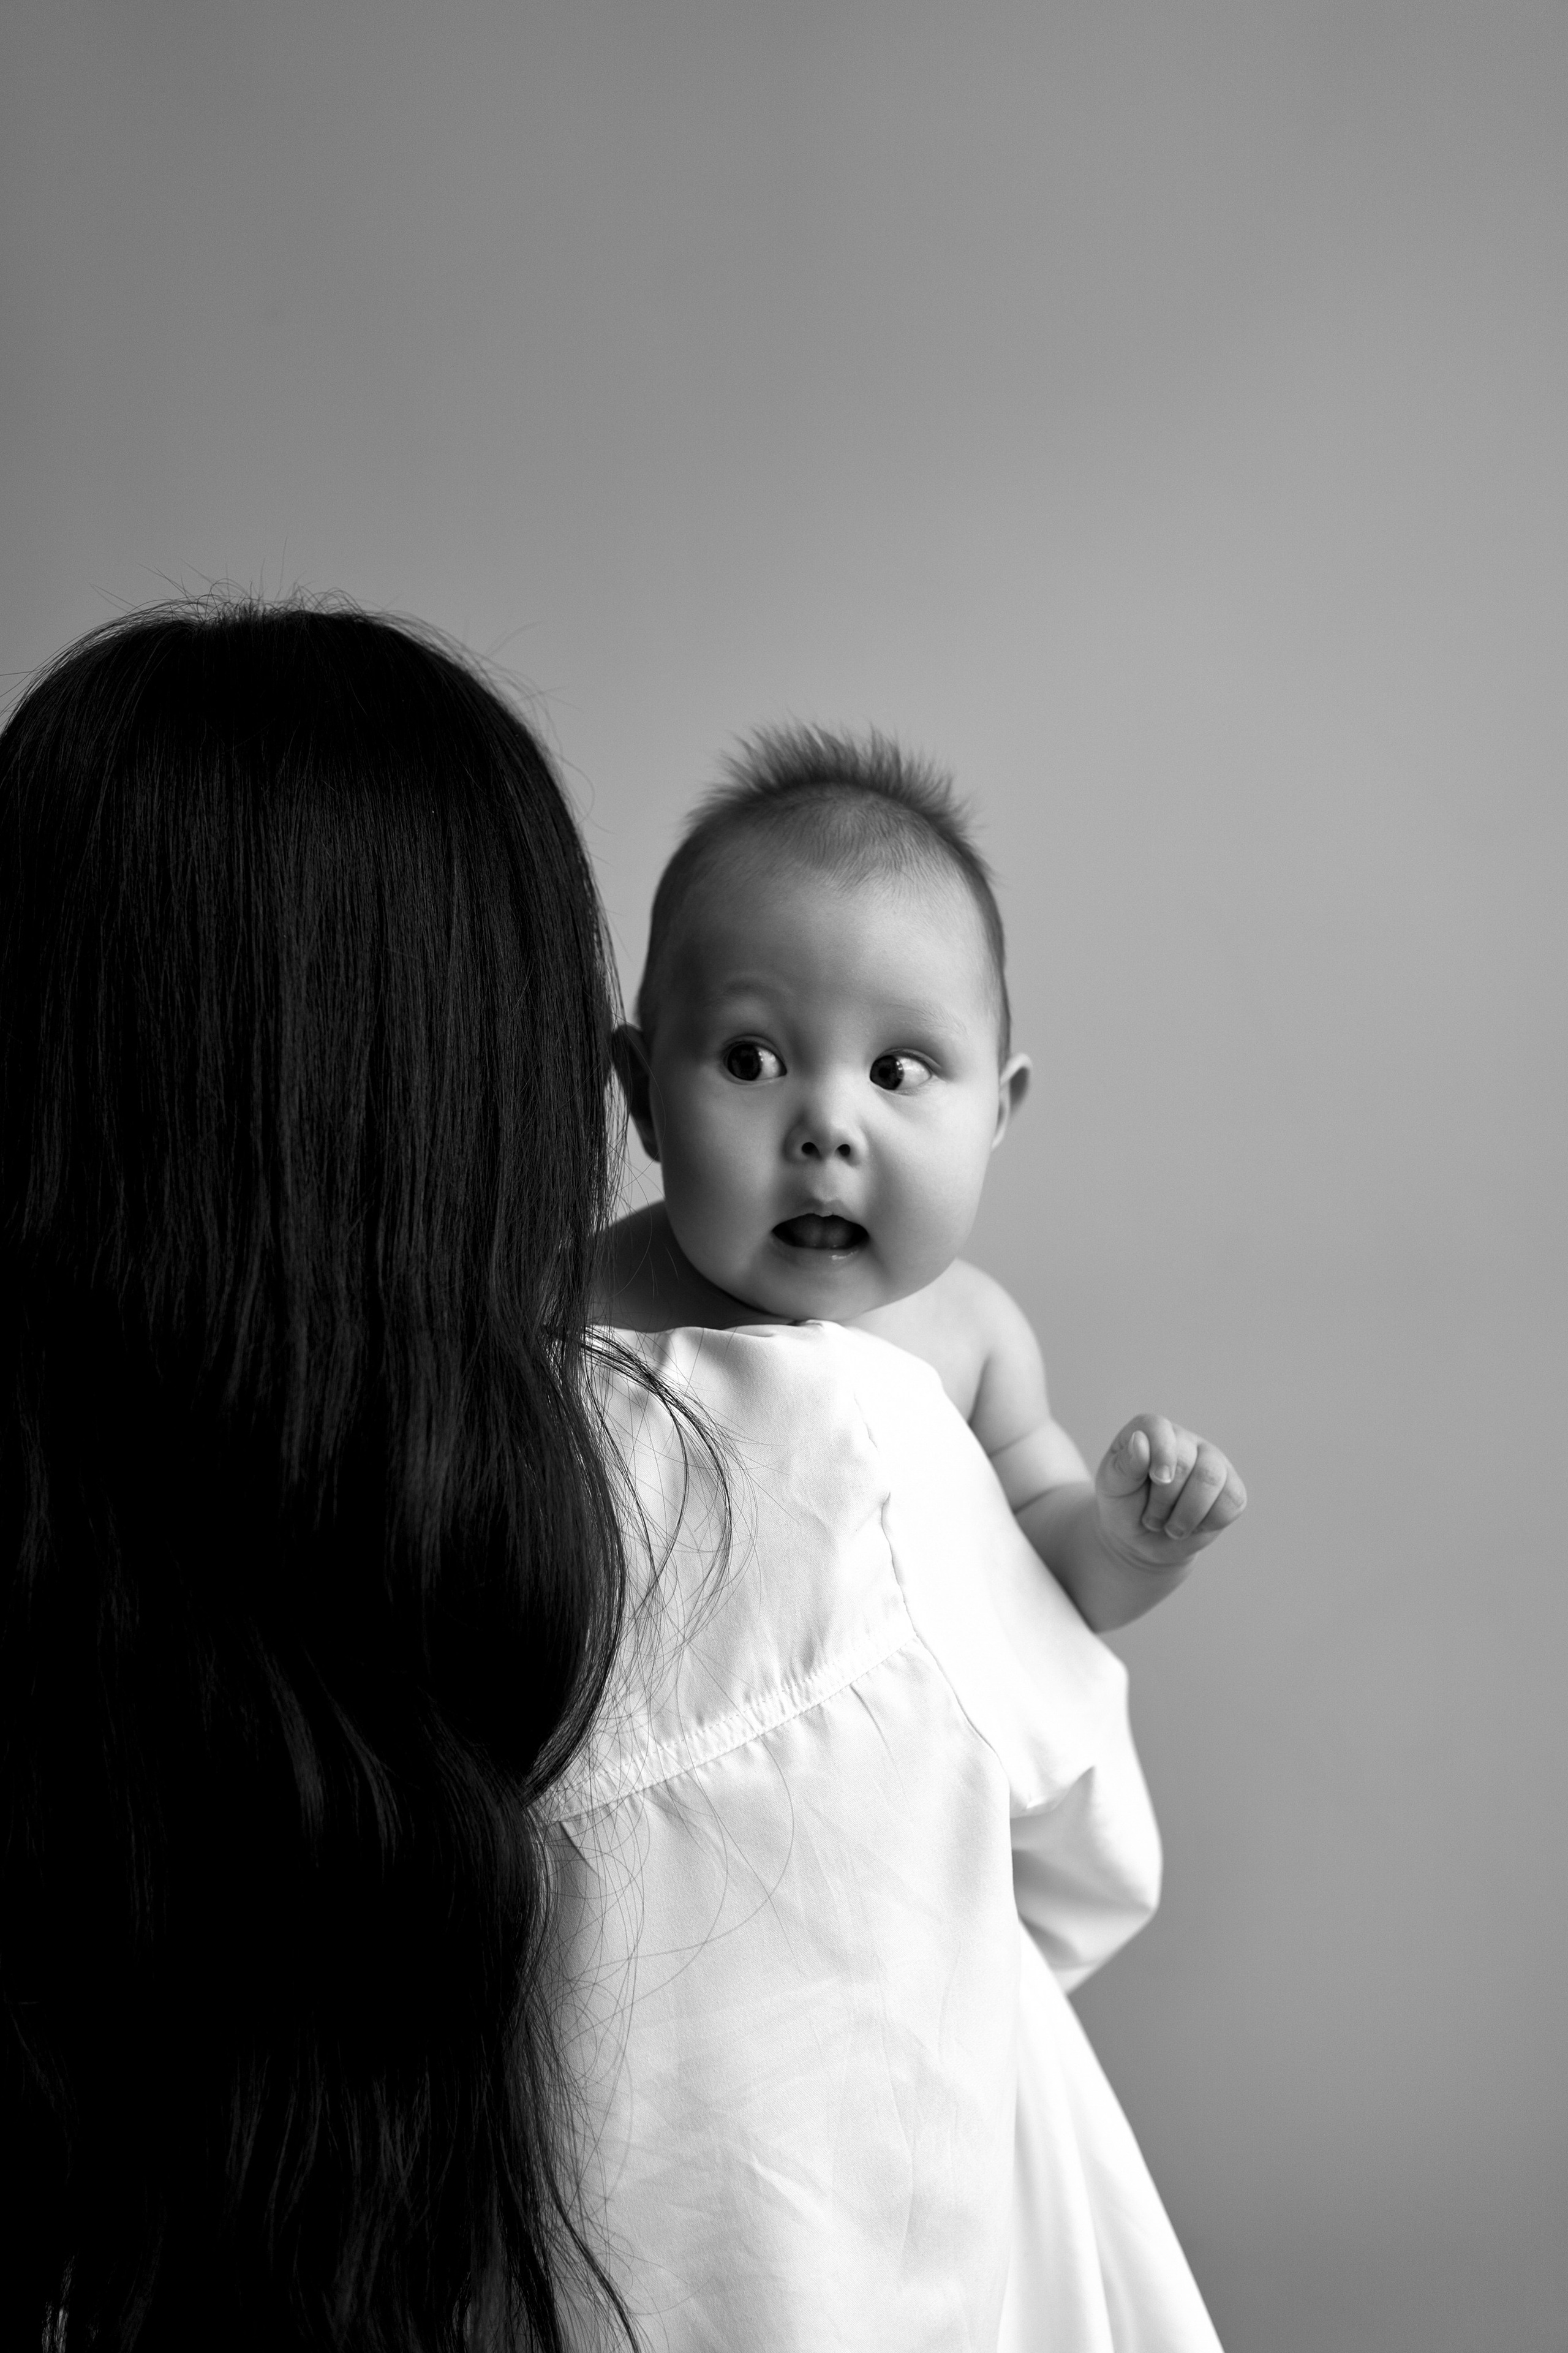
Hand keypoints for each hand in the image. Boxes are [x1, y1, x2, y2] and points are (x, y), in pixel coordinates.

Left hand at [1095, 1414, 1246, 1575]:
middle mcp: (1184, 1441)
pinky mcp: (1231, 1488)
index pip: (1159, 1428)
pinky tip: (1194, 1525)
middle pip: (1186, 1462)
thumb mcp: (1113, 1487)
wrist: (1141, 1539)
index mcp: (1151, 1432)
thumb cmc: (1124, 1505)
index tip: (1157, 1480)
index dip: (1161, 1454)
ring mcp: (1211, 1463)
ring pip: (1212, 1479)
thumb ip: (1124, 1465)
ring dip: (1187, 1514)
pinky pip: (1233, 1501)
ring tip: (1171, 1527)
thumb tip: (1139, 1440)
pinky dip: (1210, 1522)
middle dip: (1165, 1499)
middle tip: (1150, 1518)